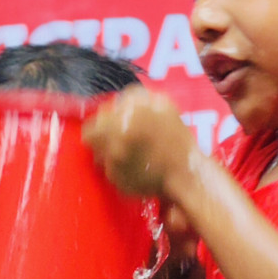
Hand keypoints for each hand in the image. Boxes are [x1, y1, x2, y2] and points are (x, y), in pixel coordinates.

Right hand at [83, 86, 199, 201]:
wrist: (186, 174)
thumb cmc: (151, 181)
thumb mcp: (117, 177)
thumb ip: (102, 158)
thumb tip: (96, 145)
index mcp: (115, 132)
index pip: (90, 130)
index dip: (91, 141)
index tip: (95, 146)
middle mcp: (131, 112)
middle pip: (104, 113)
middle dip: (105, 126)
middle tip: (110, 138)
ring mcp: (148, 104)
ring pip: (122, 101)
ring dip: (120, 114)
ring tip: (126, 127)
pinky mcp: (163, 100)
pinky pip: (142, 97)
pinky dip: (138, 106)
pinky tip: (140, 117)